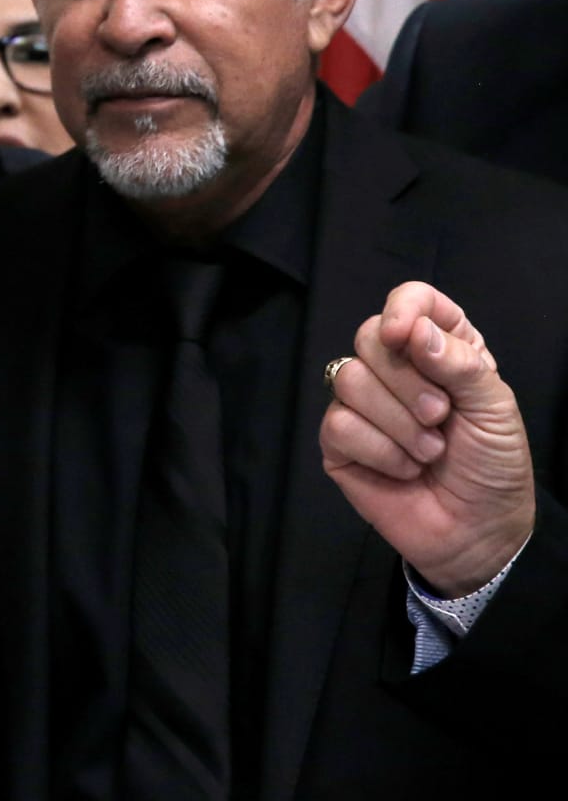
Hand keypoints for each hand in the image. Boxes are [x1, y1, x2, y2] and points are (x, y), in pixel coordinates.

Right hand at [321, 281, 535, 596]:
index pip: (411, 300)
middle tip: (439, 416)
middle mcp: (396, 369)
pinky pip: (338, 425)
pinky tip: (404, 469)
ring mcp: (361, 405)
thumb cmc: (493, 466)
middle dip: (406, 381)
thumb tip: (412, 330)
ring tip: (429, 452)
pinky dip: (379, 451)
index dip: (403, 308)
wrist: (478, 532)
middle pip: (368, 337)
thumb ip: (460, 363)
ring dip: (398, 424)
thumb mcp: (495, 409)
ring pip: (348, 379)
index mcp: (439, 349)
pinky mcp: (339, 442)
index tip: (404, 334)